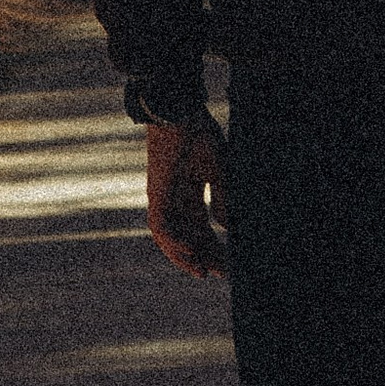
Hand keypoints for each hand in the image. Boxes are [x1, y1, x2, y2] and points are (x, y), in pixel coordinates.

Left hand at [145, 115, 228, 276]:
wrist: (177, 112)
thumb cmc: (199, 134)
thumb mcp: (219, 169)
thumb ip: (224, 197)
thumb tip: (228, 227)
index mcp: (190, 194)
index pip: (201, 229)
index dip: (213, 246)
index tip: (228, 264)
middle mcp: (174, 201)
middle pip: (188, 238)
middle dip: (204, 256)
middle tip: (221, 273)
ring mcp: (163, 199)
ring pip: (170, 238)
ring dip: (185, 256)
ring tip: (202, 272)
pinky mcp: (156, 195)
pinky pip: (162, 226)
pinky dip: (174, 242)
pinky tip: (191, 252)